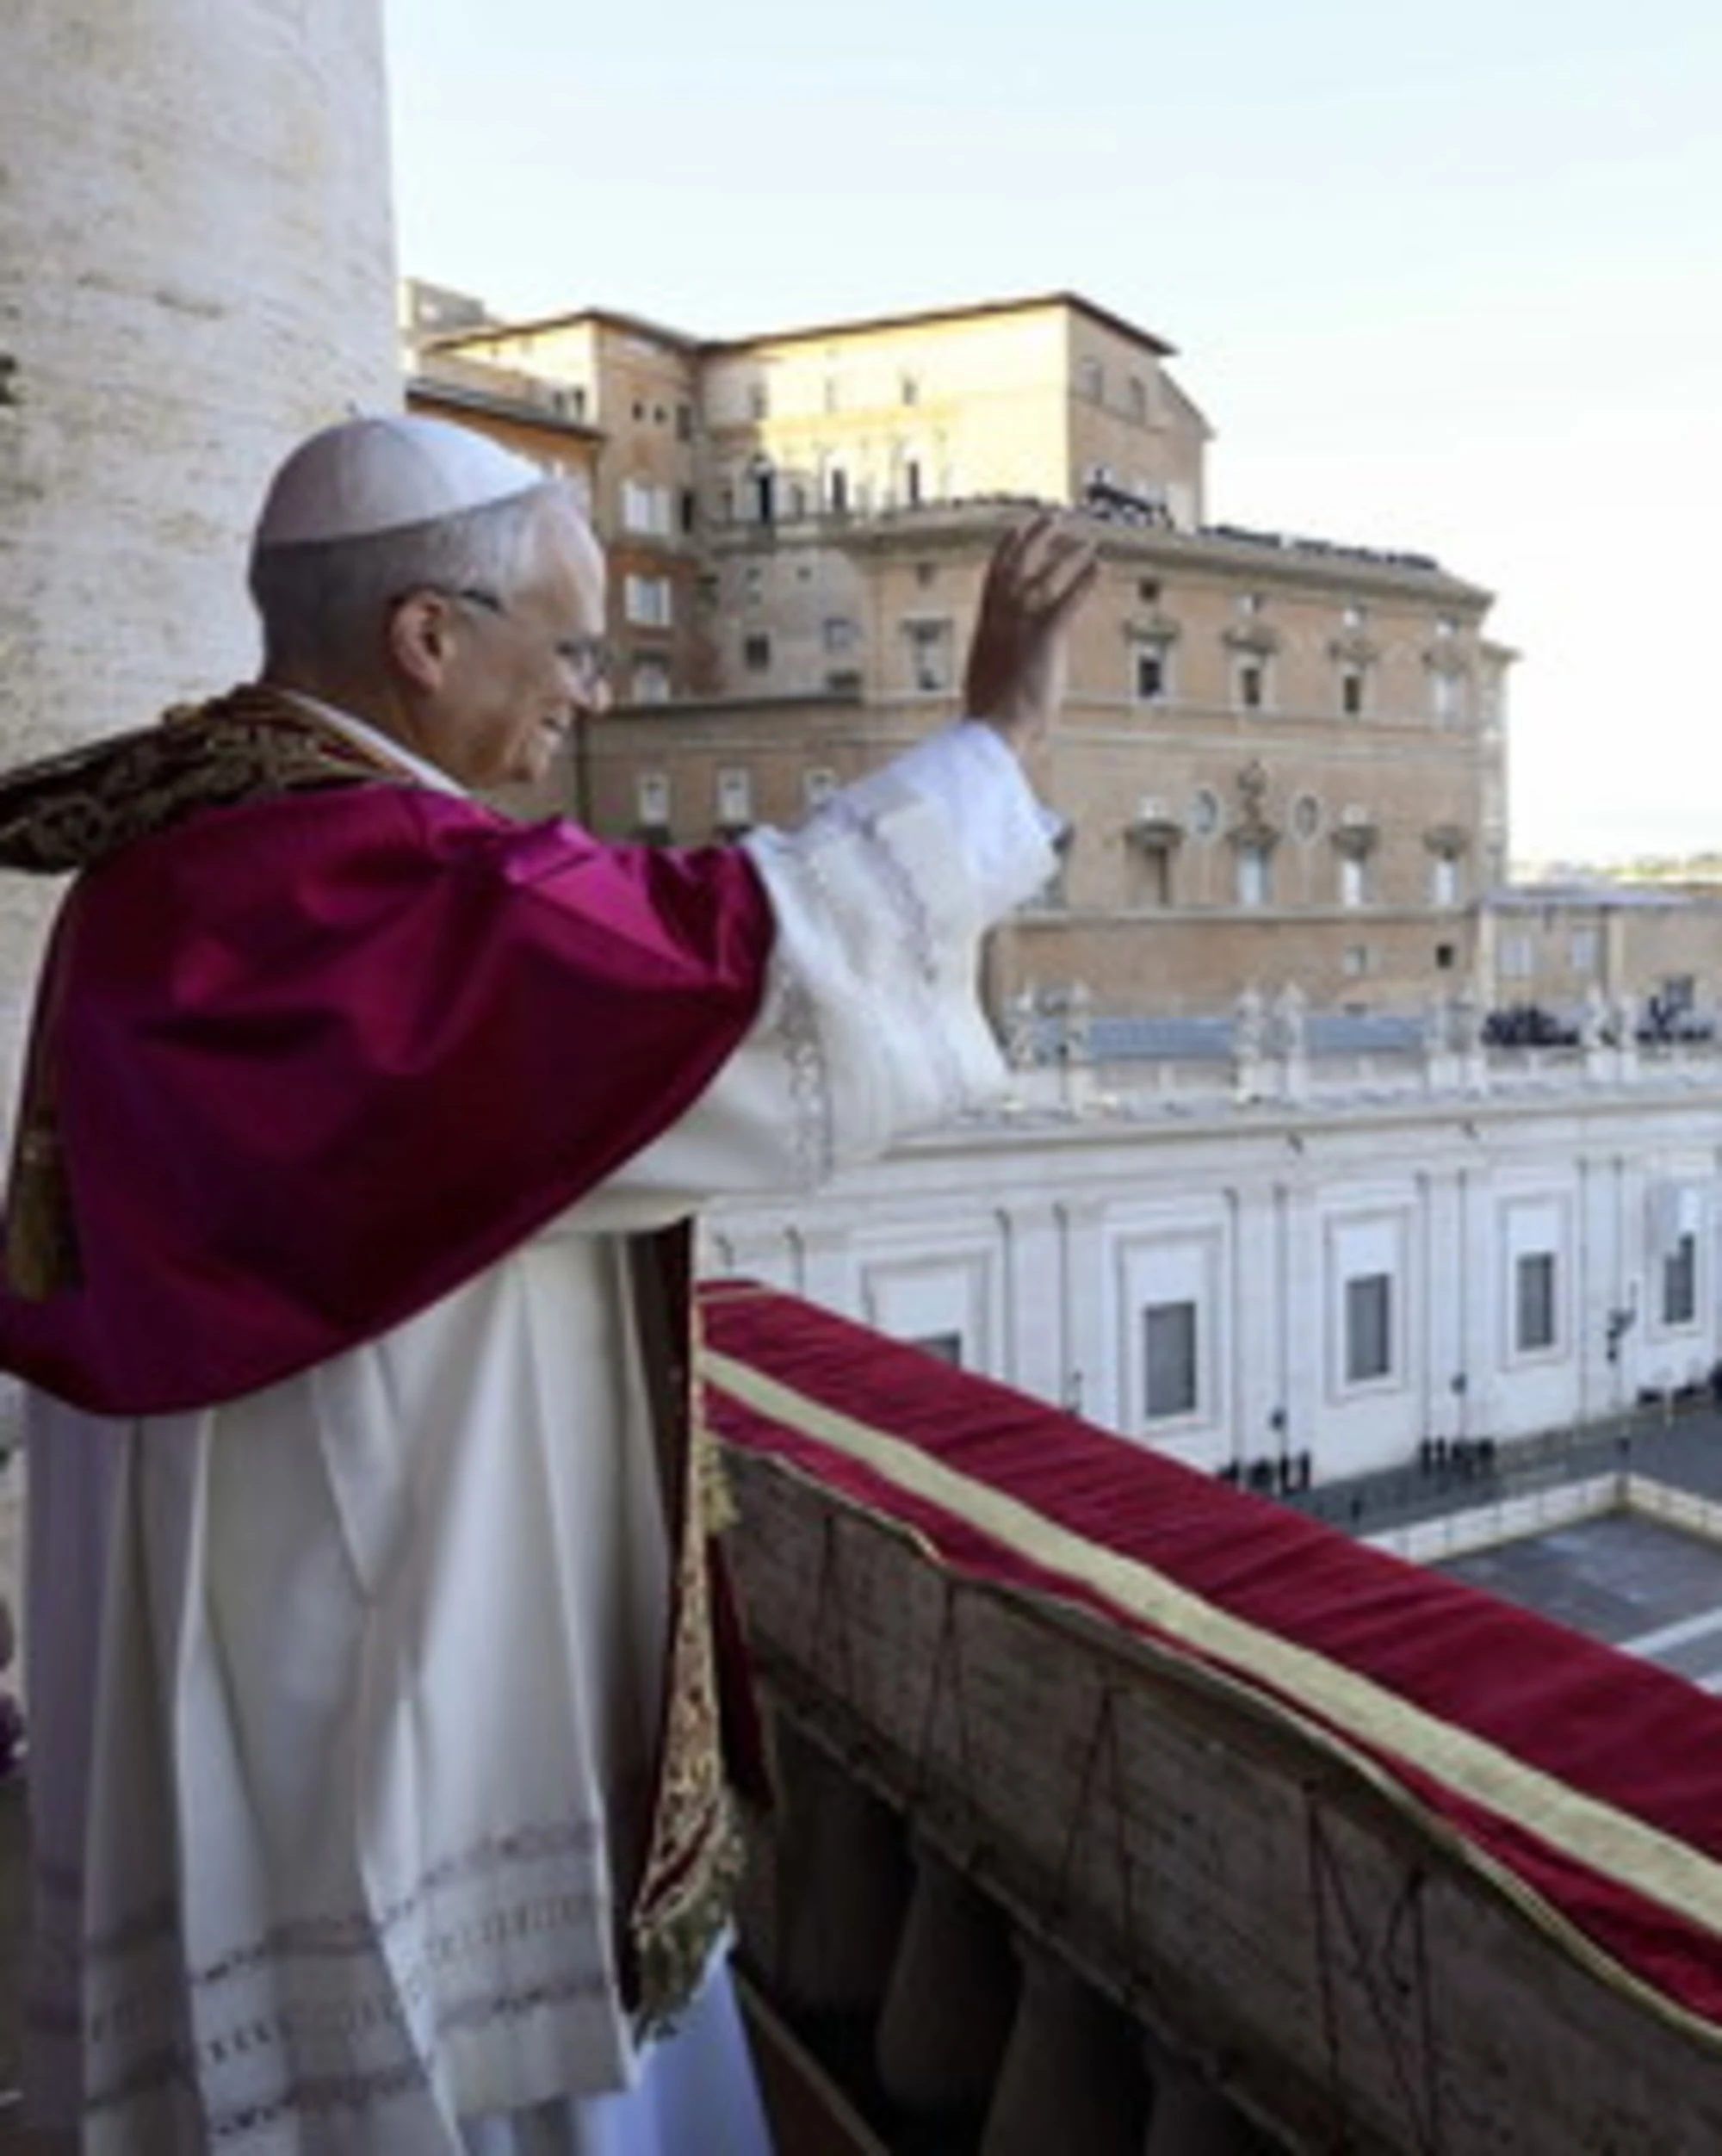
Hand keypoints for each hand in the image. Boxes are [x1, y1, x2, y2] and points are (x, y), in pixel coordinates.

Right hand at [963, 513, 1098, 752]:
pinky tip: (1100, 566)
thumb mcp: (991, 684)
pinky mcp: (1045, 636)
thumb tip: (1002, 678)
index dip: (1007, 547)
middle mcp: (1000, 617)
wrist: (992, 730)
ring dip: (1067, 554)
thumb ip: (1001, 666)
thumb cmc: (991, 720)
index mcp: (986, 626)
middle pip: (1017, 563)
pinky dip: (1085, 581)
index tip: (1017, 527)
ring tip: (1086, 540)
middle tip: (1054, 516)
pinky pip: (1068, 600)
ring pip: (1045, 575)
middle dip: (1035, 536)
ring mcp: (1021, 625)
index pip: (995, 575)